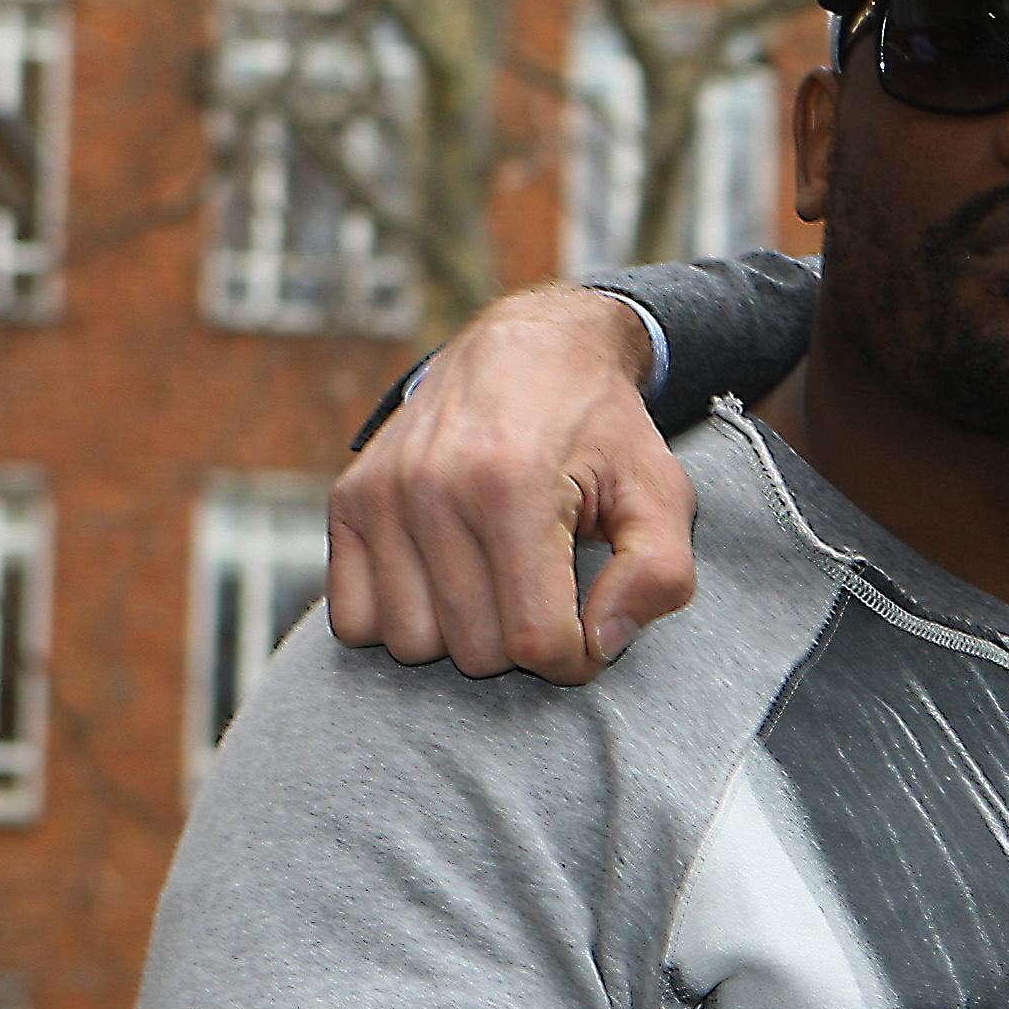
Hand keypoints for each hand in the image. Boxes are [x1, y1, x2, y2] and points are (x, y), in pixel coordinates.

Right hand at [325, 287, 693, 683]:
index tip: (590, 631)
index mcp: (514, 488)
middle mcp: (432, 491)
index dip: (575, 658)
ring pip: (409, 644)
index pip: (534, 640)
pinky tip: (447, 583)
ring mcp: (379, 496)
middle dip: (522, 642)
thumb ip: (659, 574)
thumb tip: (600, 644)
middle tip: (547, 593)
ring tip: (499, 584)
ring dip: (461, 635)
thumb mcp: (661, 492)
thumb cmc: (602, 430)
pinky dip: (401, 619)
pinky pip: (354, 619)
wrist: (528, 350)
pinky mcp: (347, 502)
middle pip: (473, 652)